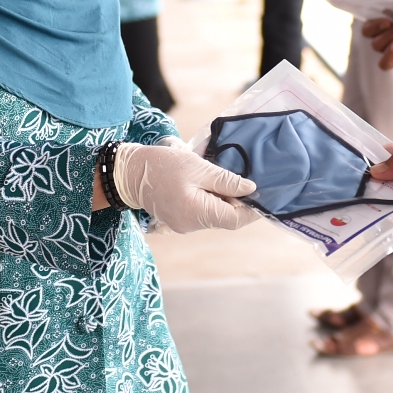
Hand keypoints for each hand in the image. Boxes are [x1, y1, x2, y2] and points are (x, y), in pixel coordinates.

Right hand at [112, 143, 259, 233]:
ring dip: (222, 201)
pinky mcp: (177, 221)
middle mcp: (191, 225)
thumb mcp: (198, 168)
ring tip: (219, 180)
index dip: (252, 209)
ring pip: (214, 217)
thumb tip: (251, 189)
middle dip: (237, 203)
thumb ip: (226, 181)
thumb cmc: (163, 166)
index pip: (235, 219)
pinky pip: (202, 215)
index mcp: (197, 213)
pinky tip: (206, 185)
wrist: (130, 173)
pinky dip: (209, 202)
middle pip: (225, 219)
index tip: (262, 195)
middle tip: (240, 181)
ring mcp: (183, 225)